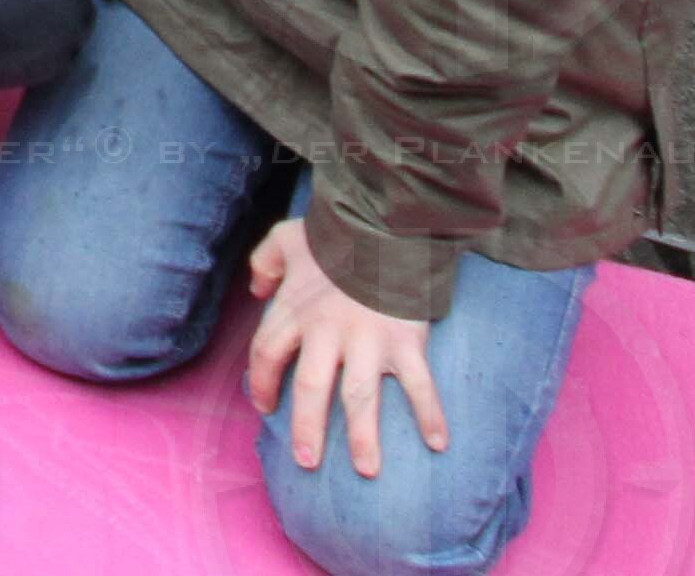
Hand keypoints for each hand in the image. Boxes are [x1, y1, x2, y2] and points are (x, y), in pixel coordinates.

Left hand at [243, 221, 447, 480]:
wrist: (382, 223)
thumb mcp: (285, 239)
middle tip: (307, 462)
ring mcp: (367, 341)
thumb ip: (265, 262)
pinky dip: (430, 414)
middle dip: (308, 427)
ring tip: (366, 470)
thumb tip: (256, 289)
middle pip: (311, 388)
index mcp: (295, 311)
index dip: (261, 382)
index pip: (266, 353)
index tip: (265, 407)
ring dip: (363, 436)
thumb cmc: (334, 234)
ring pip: (360, 397)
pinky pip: (419, 385)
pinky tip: (438, 444)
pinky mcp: (405, 342)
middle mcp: (327, 332)